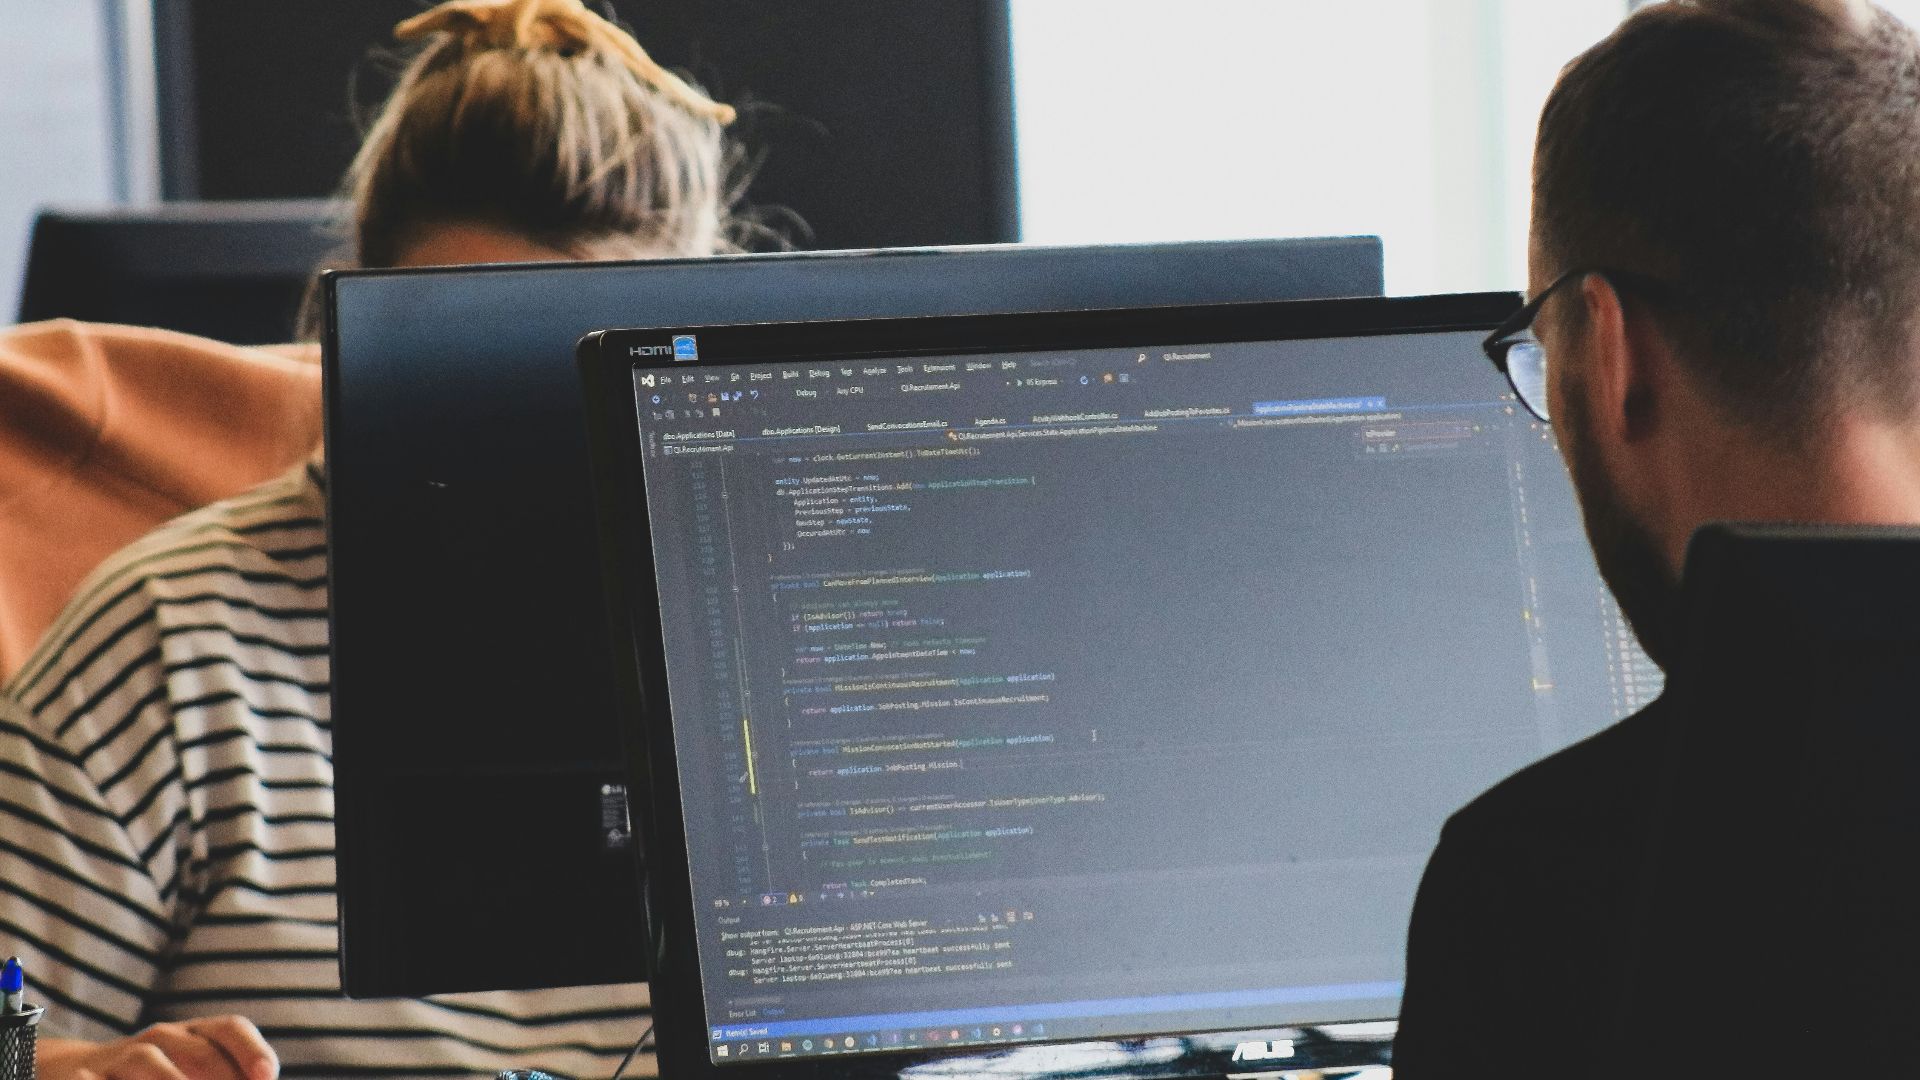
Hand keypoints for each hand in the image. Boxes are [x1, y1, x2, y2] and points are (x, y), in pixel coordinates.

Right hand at [38, 1017, 278, 1079]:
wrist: (68, 1071)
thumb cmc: (149, 1079)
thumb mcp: (186, 1073)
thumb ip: (222, 1077)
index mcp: (191, 1035)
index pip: (230, 1029)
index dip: (252, 1051)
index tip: (266, 1078)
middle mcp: (159, 1039)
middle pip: (199, 1052)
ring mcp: (120, 1057)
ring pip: (150, 1061)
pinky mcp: (81, 1077)